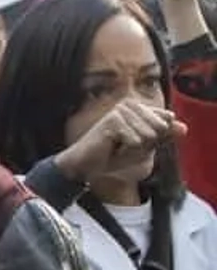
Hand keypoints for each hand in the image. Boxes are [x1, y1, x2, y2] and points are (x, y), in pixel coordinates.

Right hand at [54, 98, 185, 184]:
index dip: (154, 138)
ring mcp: (120, 111)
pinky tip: (110, 148)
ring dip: (133, 149)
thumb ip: (164, 136)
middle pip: (159, 128)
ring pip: (148, 135)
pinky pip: (136, 141)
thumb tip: (184, 128)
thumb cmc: (112, 155)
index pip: (166, 120)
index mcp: (138, 107)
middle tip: (123, 147)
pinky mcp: (113, 120)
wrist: (85, 165)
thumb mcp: (145, 146)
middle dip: (145, 144)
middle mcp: (130, 104)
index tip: (134, 143)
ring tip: (116, 148)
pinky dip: (125, 151)